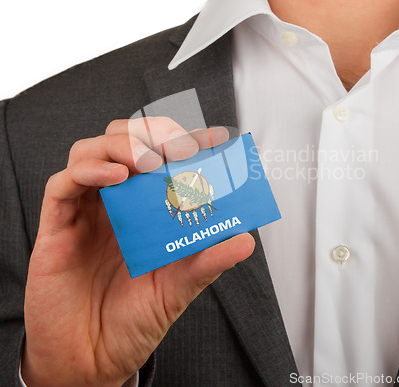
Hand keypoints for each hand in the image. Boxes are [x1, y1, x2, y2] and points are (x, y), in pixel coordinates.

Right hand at [22, 118, 254, 386]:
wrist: (92, 358)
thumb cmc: (134, 318)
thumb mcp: (179, 287)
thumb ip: (208, 261)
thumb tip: (246, 240)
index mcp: (146, 209)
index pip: (164, 158)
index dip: (188, 141)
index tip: (216, 137)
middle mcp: (116, 202)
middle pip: (125, 141)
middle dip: (153, 133)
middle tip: (179, 146)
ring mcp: (86, 210)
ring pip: (91, 150)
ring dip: (122, 144)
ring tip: (149, 161)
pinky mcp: (57, 226)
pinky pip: (62, 184)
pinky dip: (88, 171)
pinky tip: (116, 177)